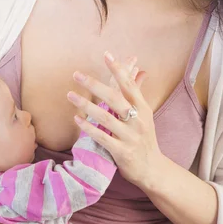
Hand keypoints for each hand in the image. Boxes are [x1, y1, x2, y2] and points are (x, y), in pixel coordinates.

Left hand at [67, 51, 162, 186]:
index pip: (130, 85)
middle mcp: (138, 120)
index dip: (119, 69)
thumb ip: (138, 94)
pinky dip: (89, 128)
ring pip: (105, 117)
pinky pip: (102, 137)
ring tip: (70, 95)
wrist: (152, 169)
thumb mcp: (144, 115)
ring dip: (86, 105)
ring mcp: (130, 136)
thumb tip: (140, 71)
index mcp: (143, 108)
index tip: (106, 55)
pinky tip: (77, 119)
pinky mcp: (122, 151)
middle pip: (115, 98)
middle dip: (95, 85)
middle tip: (77, 75)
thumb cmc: (144, 139)